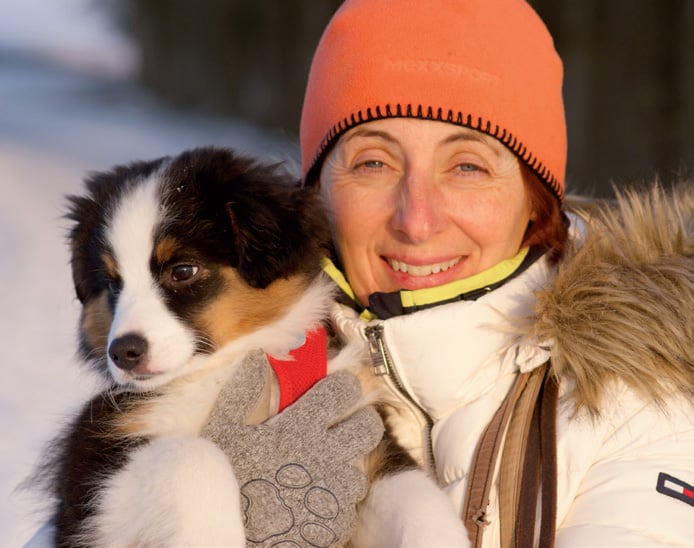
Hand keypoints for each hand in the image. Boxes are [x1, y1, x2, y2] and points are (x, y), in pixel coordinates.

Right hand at [202, 352, 383, 546]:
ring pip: (358, 471)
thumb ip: (244, 390)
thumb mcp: (223, 429)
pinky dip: (333, 503)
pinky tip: (308, 503)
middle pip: (369, 427)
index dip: (344, 386)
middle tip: (343, 428)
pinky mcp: (337, 523)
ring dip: (341, 470)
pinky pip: (348, 507)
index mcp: (300, 427)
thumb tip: (259, 357)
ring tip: (313, 475)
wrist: (226, 536)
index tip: (335, 392)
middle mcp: (324, 456)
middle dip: (361, 423)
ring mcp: (334, 492)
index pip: (344, 390)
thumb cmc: (223, 481)